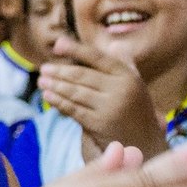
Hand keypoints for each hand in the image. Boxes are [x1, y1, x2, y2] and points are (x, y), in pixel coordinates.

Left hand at [39, 36, 167, 159]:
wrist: (144, 143)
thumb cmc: (136, 110)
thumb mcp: (136, 85)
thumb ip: (125, 64)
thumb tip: (114, 44)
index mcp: (128, 75)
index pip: (97, 57)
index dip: (75, 49)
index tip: (57, 44)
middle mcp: (120, 89)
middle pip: (82, 76)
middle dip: (60, 71)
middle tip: (43, 68)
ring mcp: (109, 107)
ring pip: (76, 92)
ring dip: (55, 86)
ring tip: (41, 81)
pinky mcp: (99, 124)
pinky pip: (74, 109)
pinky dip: (59, 102)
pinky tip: (47, 96)